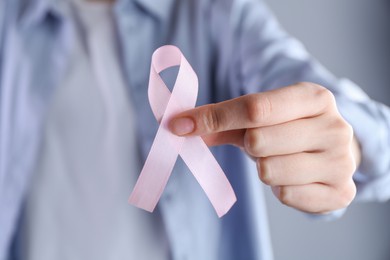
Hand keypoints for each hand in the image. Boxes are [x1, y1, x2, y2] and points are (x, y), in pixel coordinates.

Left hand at [169, 82, 359, 213]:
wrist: (335, 151)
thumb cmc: (291, 129)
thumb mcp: (263, 116)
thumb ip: (223, 120)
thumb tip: (181, 126)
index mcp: (314, 98)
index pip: (254, 108)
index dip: (213, 118)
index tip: (180, 125)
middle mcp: (334, 127)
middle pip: (258, 141)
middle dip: (250, 145)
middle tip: (262, 143)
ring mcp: (341, 162)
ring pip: (268, 170)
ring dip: (265, 167)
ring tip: (281, 158)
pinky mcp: (340, 193)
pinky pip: (285, 195)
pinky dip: (280, 187)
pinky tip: (293, 177)